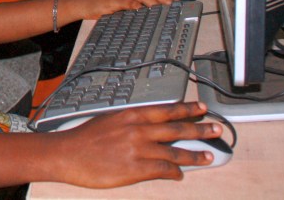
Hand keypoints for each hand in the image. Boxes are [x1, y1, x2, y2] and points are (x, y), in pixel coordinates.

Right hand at [47, 102, 220, 187]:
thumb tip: (150, 127)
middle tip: (216, 129)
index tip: (201, 108)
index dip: (187, 109)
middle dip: (200, 129)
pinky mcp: (136, 169)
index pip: (167, 110)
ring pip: (175, 152)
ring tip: (208, 156)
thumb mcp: (109, 120)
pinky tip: (179, 175)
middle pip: (177, 129)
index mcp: (132, 115)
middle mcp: (138, 130)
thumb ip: (131, 123)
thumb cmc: (85, 138)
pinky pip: (163, 170)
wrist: (67, 154)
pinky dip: (175, 172)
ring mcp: (139, 150)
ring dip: (194, 155)